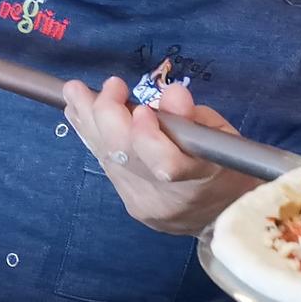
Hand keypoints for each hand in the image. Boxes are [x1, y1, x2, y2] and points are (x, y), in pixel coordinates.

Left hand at [61, 76, 257, 236]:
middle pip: (127, 158)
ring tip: (73, 93)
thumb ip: (192, 116)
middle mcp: (167, 196)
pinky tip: (80, 115)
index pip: (167, 165)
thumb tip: (173, 94)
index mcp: (201, 177)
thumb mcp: (220, 134)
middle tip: (105, 86)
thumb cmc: (226, 164)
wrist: (222, 215)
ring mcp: (144, 203)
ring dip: (88, 122)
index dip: (147, 137)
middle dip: (107, 116)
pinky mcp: (130, 204)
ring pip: (110, 160)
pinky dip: (94, 137)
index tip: (142, 108)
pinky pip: (108, 166)